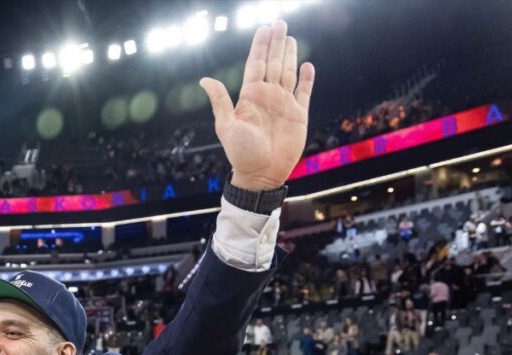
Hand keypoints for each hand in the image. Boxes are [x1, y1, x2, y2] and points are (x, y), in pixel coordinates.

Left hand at [200, 20, 314, 189]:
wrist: (260, 174)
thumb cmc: (240, 153)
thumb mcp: (226, 125)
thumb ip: (220, 101)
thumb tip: (204, 80)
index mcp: (250, 97)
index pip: (256, 65)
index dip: (260, 47)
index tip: (263, 29)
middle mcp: (267, 97)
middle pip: (274, 63)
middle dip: (276, 43)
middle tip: (279, 22)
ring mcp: (284, 104)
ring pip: (288, 73)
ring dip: (289, 55)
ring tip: (289, 37)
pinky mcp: (299, 115)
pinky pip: (304, 92)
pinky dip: (307, 79)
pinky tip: (307, 65)